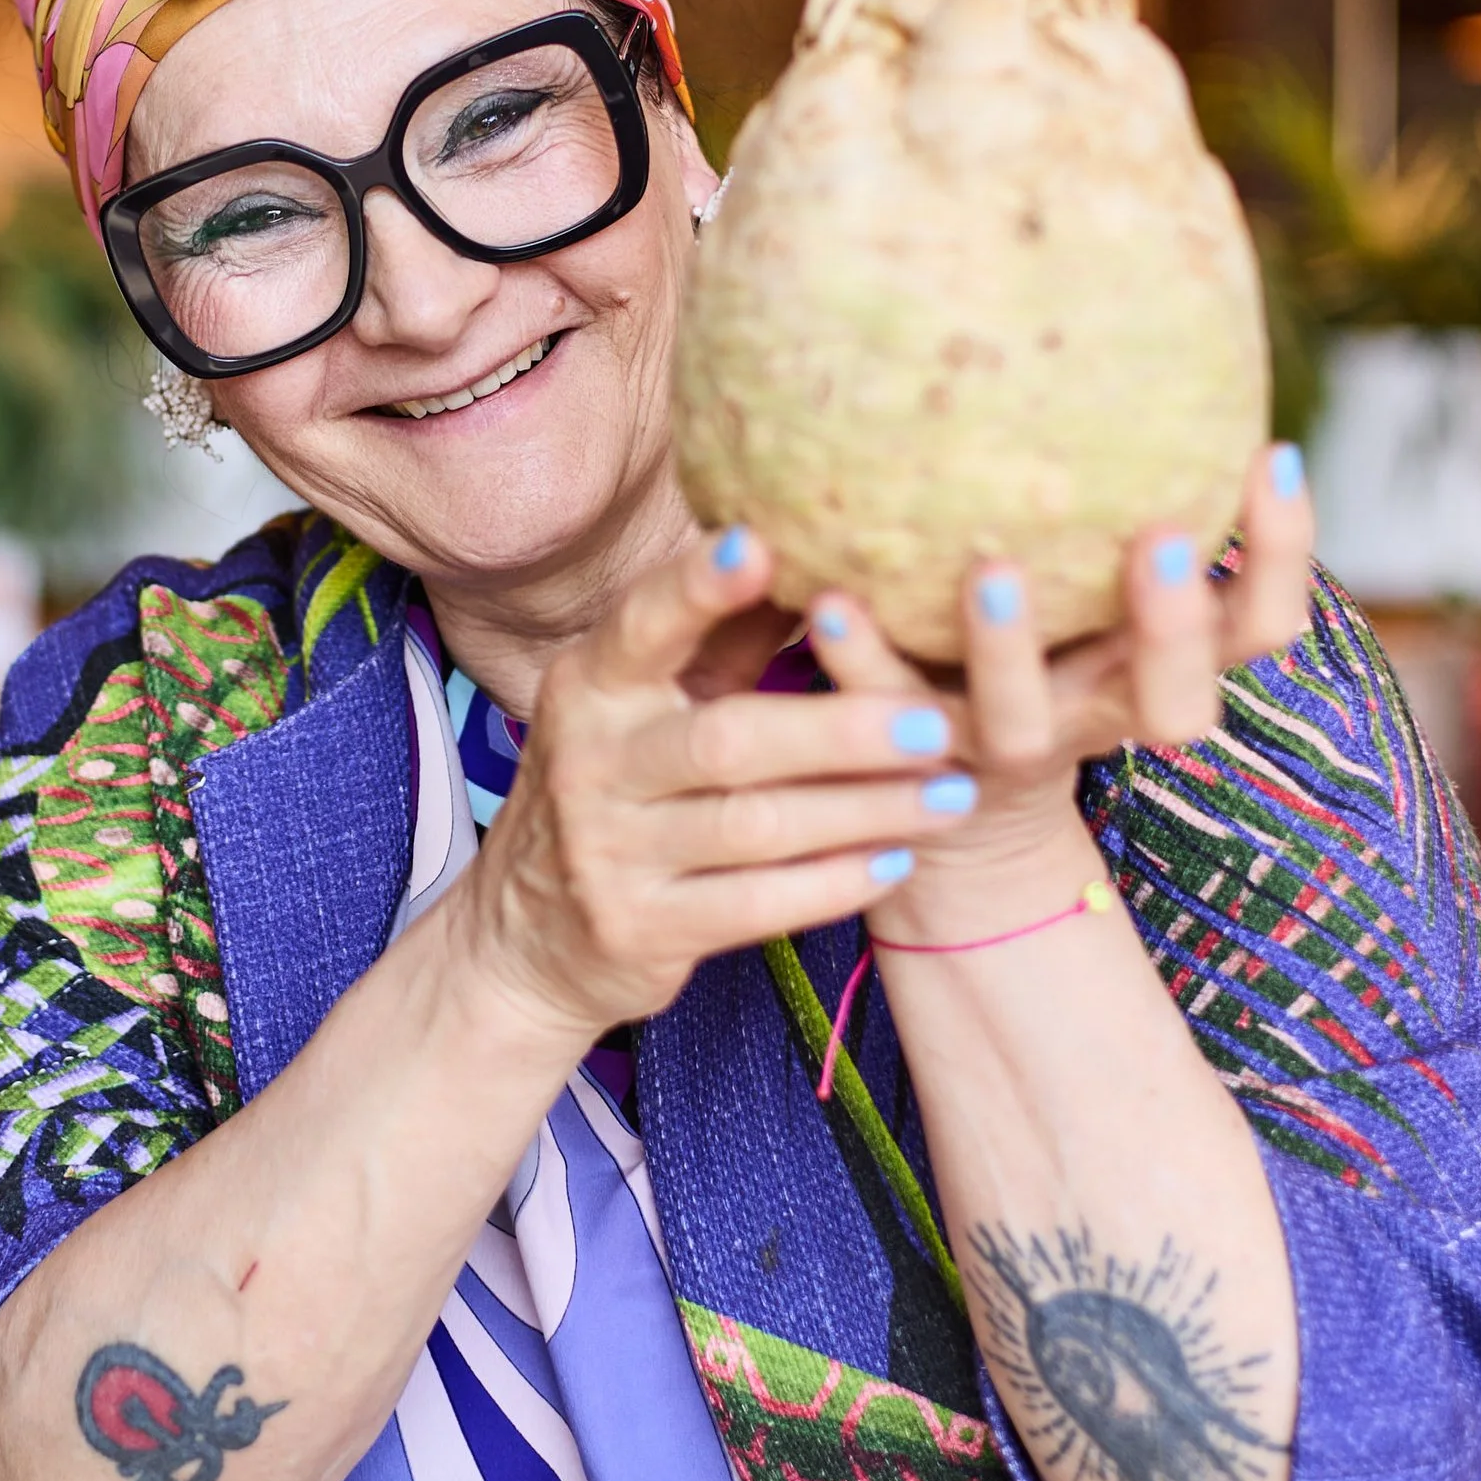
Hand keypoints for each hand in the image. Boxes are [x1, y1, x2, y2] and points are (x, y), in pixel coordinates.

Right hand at [448, 523, 982, 1051]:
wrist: (525, 934)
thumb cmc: (615, 787)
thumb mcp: (645, 705)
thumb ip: (723, 636)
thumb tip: (818, 549)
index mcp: (590, 685)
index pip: (644, 625)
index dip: (698, 587)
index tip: (763, 545)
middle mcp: (588, 762)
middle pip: (727, 739)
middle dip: (842, 730)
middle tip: (939, 721)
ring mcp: (607, 852)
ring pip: (755, 827)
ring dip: (866, 810)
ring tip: (955, 793)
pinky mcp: (638, 927)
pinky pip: (755, 907)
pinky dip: (833, 884)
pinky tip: (896, 861)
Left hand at [805, 442, 1316, 940]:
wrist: (966, 816)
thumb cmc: (1052, 660)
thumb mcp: (1103, 602)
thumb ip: (1117, 518)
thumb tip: (1139, 344)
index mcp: (1160, 673)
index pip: (1259, 627)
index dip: (1281, 555)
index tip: (1270, 453)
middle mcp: (1099, 715)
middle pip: (1174, 702)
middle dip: (1171, 627)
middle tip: (1158, 540)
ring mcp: (1005, 745)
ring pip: (1021, 718)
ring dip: (1008, 650)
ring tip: (990, 568)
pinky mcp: (913, 756)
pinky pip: (884, 706)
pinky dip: (860, 656)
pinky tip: (829, 598)